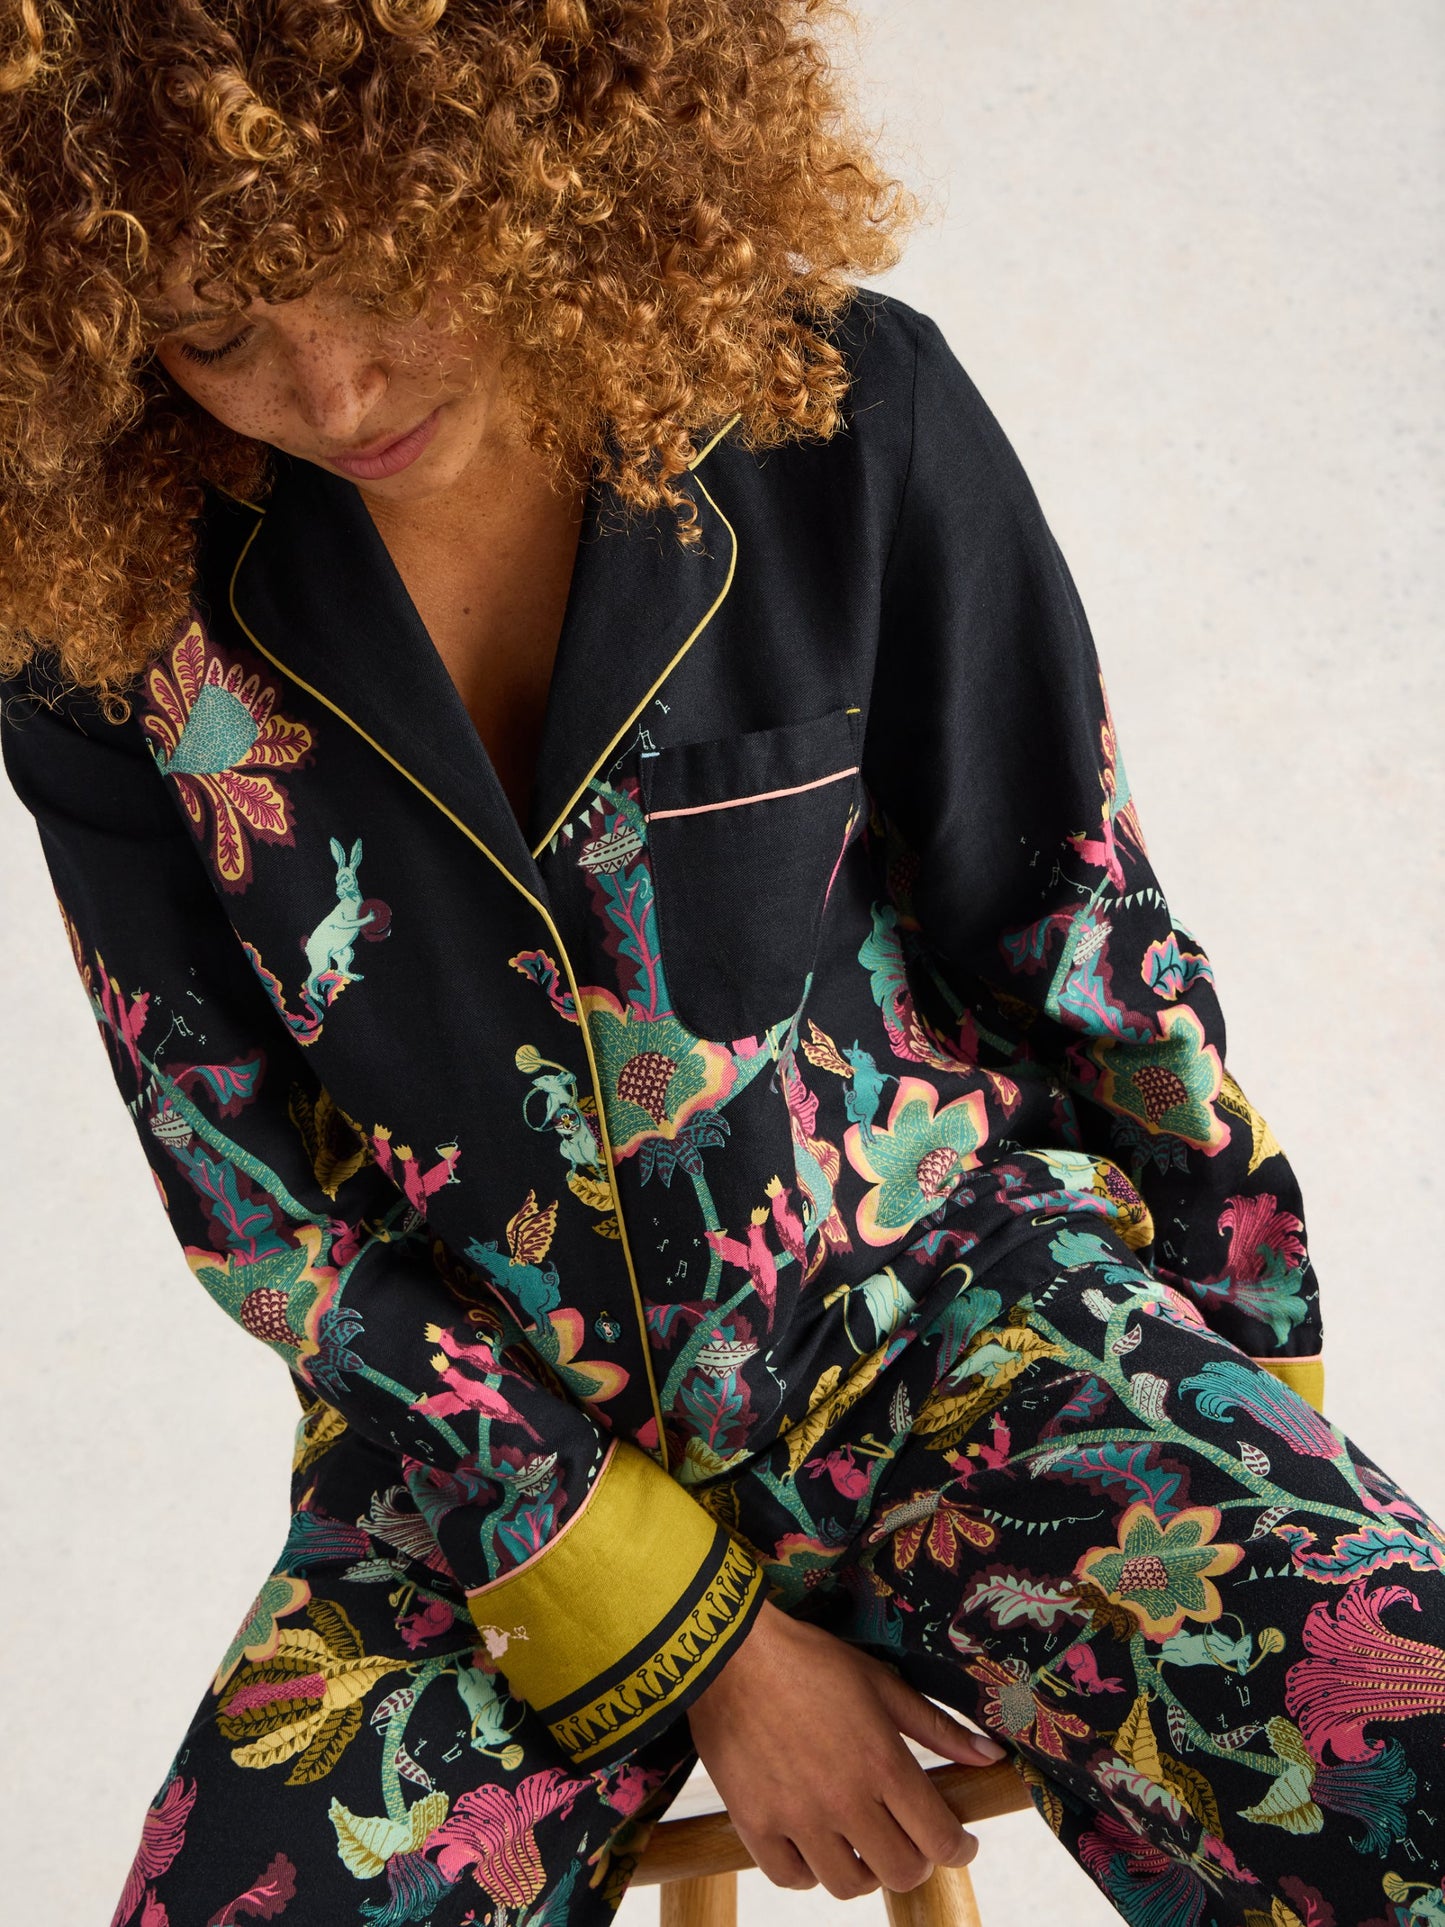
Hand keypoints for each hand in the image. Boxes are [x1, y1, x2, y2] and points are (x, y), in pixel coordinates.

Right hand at [685, 1597, 1005, 1898]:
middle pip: (900, 1872)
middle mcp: (844, 1799)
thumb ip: (937, 1727)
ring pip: (848, 1884)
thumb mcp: (881, 1684)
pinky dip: (809, 1870)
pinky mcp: (754, 1824)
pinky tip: (814, 1842)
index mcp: (881, 1762)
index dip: (960, 1850)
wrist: (732, 1652)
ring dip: (864, 1870)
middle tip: (909, 1840)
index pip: (939, 1839)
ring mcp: (796, 1817)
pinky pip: (793, 1878)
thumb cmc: (811, 1661)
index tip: (960, 1844)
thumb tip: (991, 1756)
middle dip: (916, 1862)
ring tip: (860, 1842)